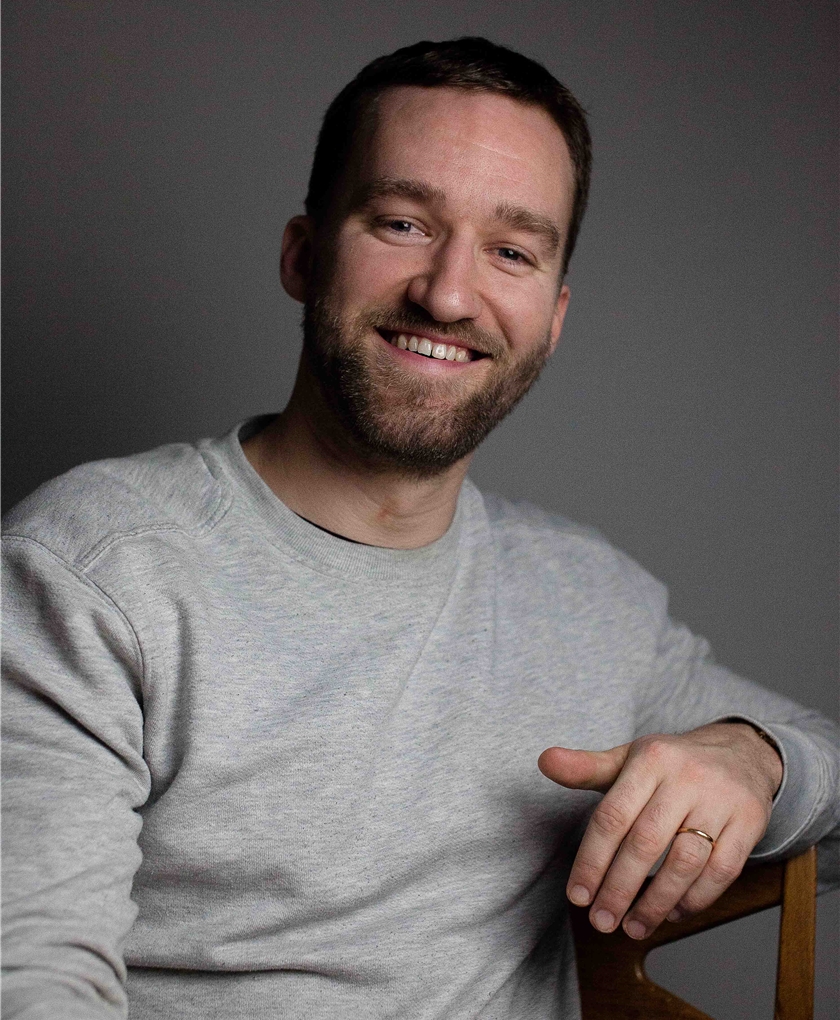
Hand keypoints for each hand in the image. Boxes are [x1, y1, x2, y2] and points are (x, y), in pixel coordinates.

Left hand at [538, 722, 782, 939]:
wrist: (740, 752)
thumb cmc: (672, 764)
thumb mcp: (630, 758)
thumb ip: (587, 768)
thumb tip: (544, 761)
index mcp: (650, 759)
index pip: (613, 816)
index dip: (592, 860)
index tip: (577, 896)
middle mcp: (687, 777)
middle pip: (646, 842)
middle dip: (619, 889)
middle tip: (601, 922)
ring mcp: (721, 800)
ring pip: (685, 861)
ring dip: (656, 902)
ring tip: (632, 926)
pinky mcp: (750, 821)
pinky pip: (722, 870)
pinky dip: (696, 898)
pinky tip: (672, 912)